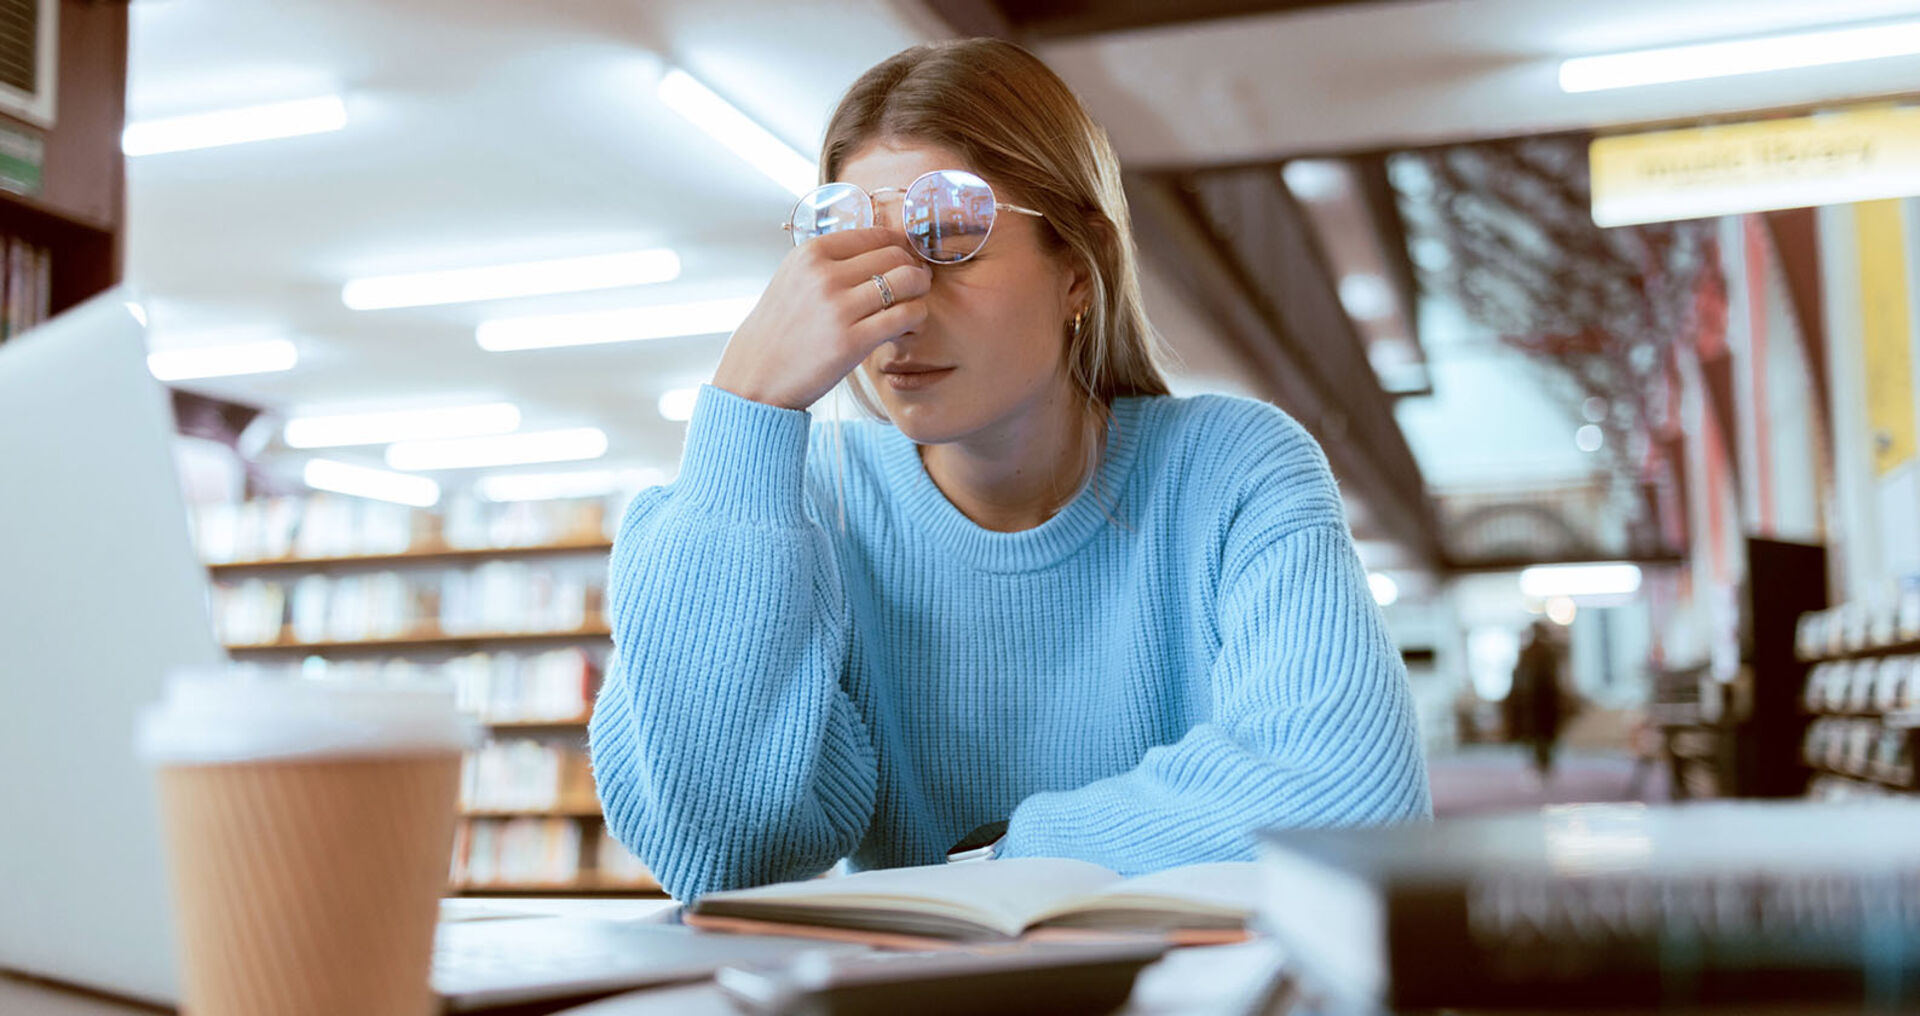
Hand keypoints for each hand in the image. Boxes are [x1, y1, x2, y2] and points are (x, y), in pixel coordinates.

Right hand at [713, 228, 931, 410]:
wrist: (756, 376)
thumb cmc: (780, 331)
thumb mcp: (794, 280)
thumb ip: (831, 262)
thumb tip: (880, 248)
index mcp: (810, 254)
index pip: (875, 235)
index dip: (899, 246)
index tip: (904, 260)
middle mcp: (824, 275)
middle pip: (895, 255)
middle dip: (913, 268)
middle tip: (916, 283)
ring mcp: (838, 308)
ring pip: (907, 281)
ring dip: (920, 291)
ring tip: (914, 303)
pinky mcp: (852, 342)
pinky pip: (906, 315)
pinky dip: (916, 317)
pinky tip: (907, 326)